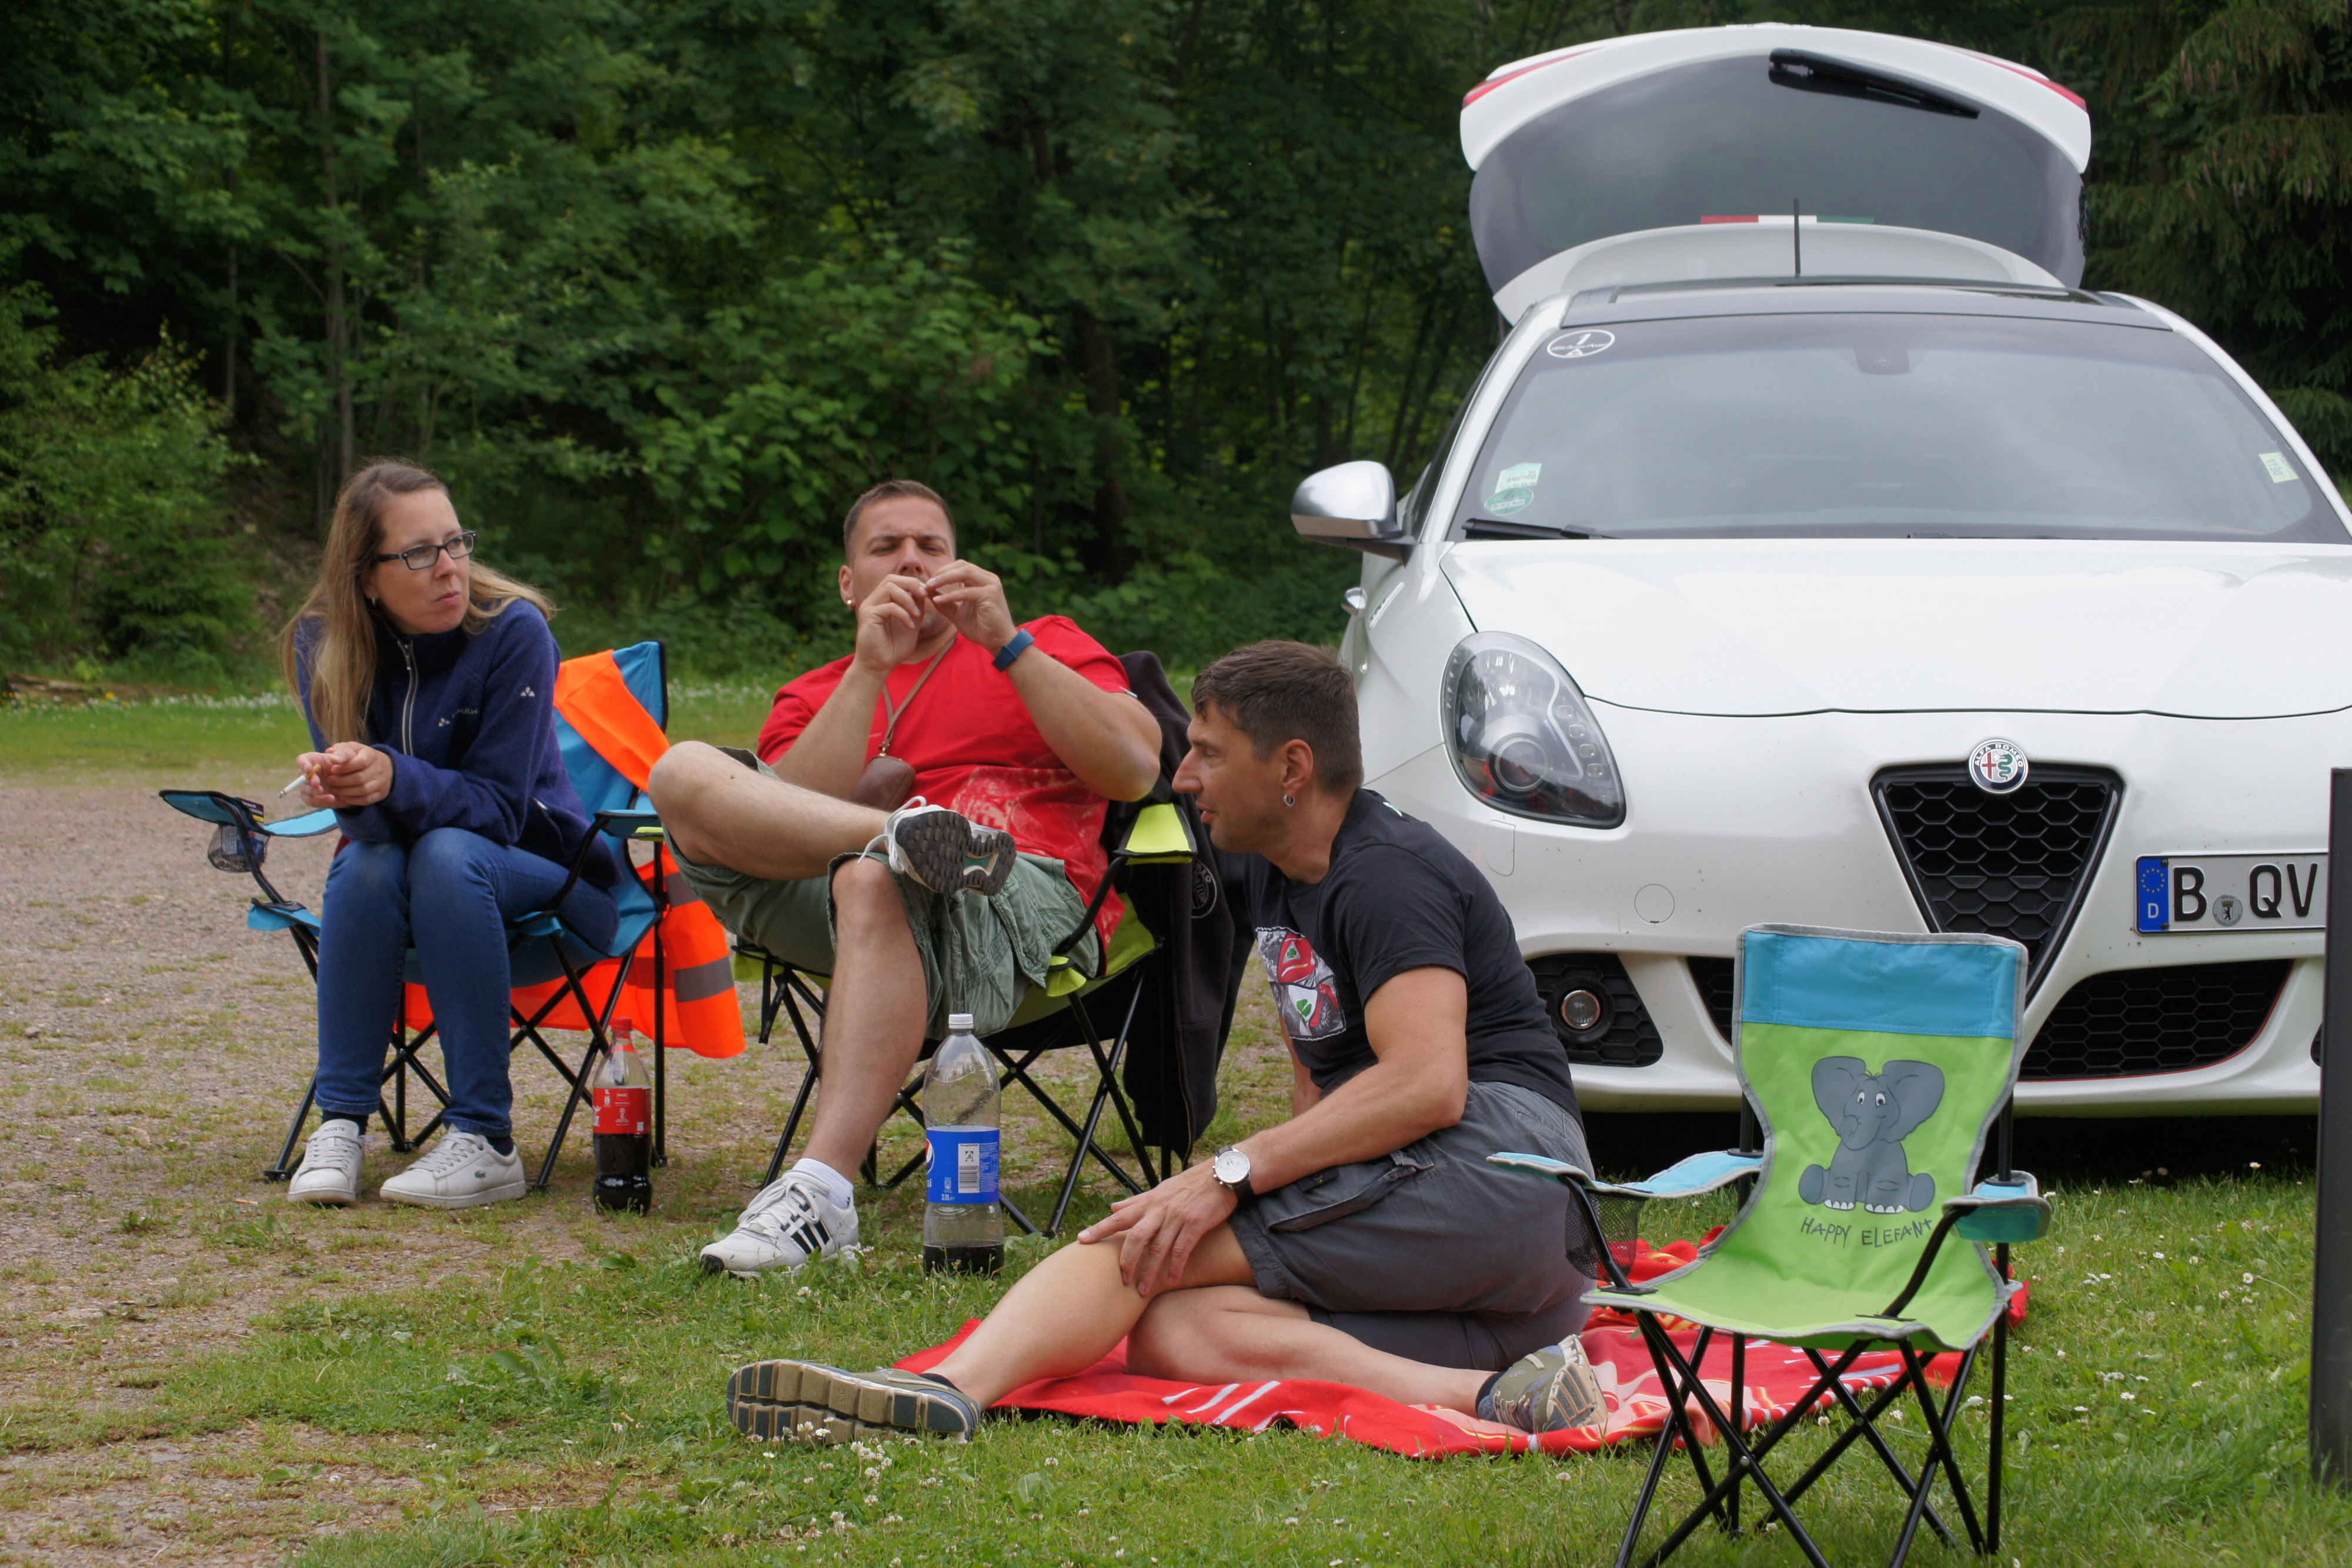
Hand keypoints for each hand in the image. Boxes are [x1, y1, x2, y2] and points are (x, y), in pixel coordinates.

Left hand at [299, 742, 392, 807]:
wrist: (380, 766)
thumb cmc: (358, 756)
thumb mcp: (351, 749)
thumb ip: (341, 751)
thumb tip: (332, 757)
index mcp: (371, 755)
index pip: (361, 762)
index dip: (345, 767)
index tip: (332, 769)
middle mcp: (379, 769)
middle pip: (360, 778)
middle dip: (341, 781)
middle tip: (329, 780)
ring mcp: (381, 782)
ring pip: (363, 790)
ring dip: (345, 791)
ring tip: (334, 789)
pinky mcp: (381, 793)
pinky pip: (366, 800)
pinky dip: (352, 799)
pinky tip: (342, 796)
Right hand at [852, 574, 932, 674]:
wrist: (879, 666)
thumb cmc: (894, 647)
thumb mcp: (911, 623)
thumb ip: (916, 607)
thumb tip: (924, 591)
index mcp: (882, 600)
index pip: (896, 580)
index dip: (913, 582)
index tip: (927, 593)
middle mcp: (873, 600)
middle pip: (891, 579)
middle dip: (911, 584)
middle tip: (924, 595)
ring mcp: (869, 607)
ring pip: (889, 588)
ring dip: (908, 599)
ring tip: (918, 614)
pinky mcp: (868, 617)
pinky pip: (889, 607)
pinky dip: (903, 614)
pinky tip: (910, 626)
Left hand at [923, 560, 1018, 654]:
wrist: (998, 642)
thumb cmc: (980, 628)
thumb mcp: (958, 613)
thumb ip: (946, 602)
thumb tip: (929, 593)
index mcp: (982, 580)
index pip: (960, 566)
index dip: (943, 571)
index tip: (928, 582)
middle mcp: (989, 578)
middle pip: (961, 565)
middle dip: (941, 572)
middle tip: (926, 583)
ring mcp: (991, 585)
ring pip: (964, 572)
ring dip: (944, 579)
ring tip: (929, 587)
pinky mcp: (990, 595)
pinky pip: (966, 592)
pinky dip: (950, 595)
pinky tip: (938, 601)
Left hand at [1076, 1159, 1237, 1298]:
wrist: (1220, 1176)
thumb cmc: (1188, 1185)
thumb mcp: (1159, 1190)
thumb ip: (1135, 1201)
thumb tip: (1112, 1207)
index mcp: (1148, 1202)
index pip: (1118, 1217)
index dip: (1100, 1229)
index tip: (1082, 1240)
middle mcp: (1159, 1209)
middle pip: (1135, 1237)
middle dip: (1126, 1260)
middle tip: (1122, 1280)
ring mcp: (1177, 1217)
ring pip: (1157, 1247)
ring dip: (1149, 1271)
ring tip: (1143, 1290)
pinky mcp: (1195, 1223)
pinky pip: (1182, 1249)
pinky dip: (1175, 1266)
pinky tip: (1171, 1280)